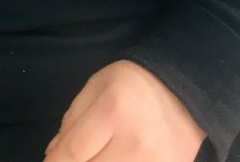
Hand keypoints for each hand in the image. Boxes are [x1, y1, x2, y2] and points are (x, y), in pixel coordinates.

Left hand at [45, 60, 205, 161]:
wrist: (186, 90)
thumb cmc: (134, 84)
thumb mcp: (98, 85)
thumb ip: (72, 119)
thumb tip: (53, 154)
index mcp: (112, 111)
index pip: (72, 153)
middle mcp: (134, 143)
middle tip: (75, 156)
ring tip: (98, 153)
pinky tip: (113, 157)